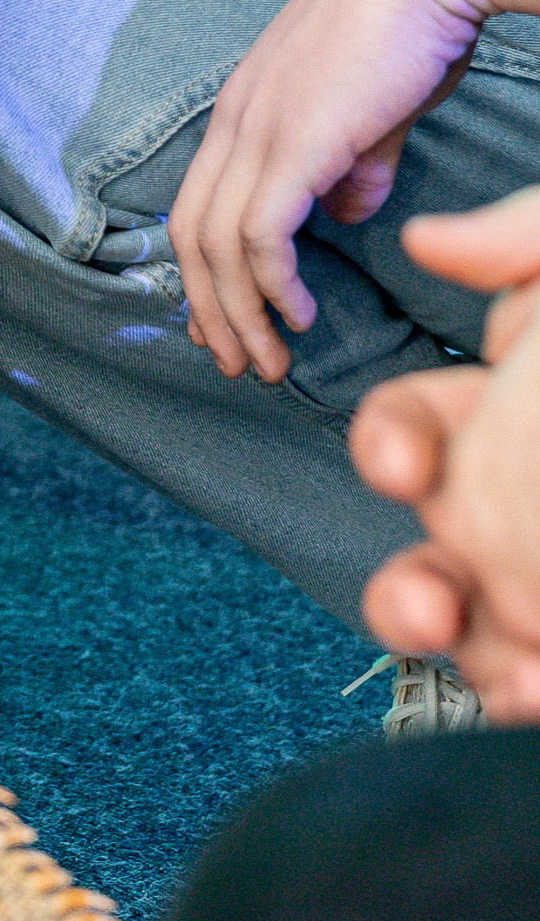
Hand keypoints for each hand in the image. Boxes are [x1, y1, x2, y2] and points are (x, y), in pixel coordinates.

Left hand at [167, 0, 539, 378]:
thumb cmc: (412, 24)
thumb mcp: (377, 108)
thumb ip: (356, 162)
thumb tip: (346, 212)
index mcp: (244, 108)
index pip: (197, 204)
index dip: (203, 272)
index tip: (224, 323)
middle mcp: (235, 120)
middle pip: (191, 235)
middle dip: (210, 308)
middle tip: (237, 362)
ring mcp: (259, 128)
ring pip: (217, 246)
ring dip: (239, 313)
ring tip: (268, 361)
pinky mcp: (294, 141)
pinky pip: (261, 235)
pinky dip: (272, 285)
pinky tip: (299, 313)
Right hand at [353, 186, 539, 720]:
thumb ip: (530, 239)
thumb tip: (431, 241)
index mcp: (506, 412)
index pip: (414, 433)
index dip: (393, 448)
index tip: (401, 467)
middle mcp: (528, 509)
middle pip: (441, 562)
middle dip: (413, 596)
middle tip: (430, 610)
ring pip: (495, 642)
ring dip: (487, 667)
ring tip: (518, 681)